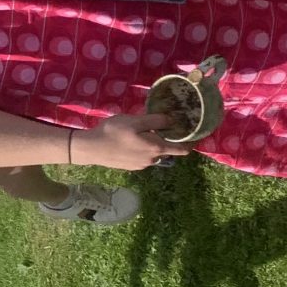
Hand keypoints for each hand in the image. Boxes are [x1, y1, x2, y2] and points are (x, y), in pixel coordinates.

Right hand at [73, 113, 191, 170]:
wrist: (91, 149)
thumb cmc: (114, 132)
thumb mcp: (136, 121)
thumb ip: (156, 120)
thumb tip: (172, 120)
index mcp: (156, 148)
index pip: (182, 150)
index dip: (191, 143)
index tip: (195, 135)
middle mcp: (152, 160)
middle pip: (167, 150)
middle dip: (168, 139)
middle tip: (163, 125)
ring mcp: (141, 165)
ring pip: (154, 153)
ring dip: (154, 144)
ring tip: (144, 131)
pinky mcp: (131, 167)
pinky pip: (144, 157)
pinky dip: (144, 149)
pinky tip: (131, 141)